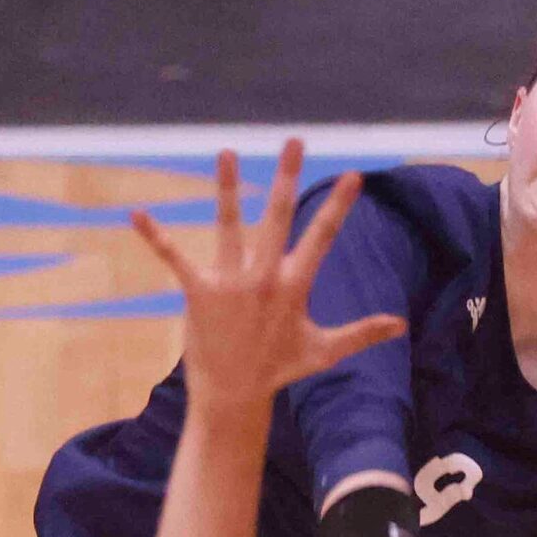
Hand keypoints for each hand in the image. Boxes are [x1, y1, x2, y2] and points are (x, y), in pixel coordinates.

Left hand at [129, 142, 404, 411]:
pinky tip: (136, 213)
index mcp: (294, 285)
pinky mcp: (199, 292)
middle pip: (278, 217)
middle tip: (294, 141)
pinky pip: (175, 258)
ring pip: (229, 226)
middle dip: (287, 177)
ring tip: (227, 152)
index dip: (338, 206)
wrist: (234, 395)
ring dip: (228, 188)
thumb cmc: (280, 369)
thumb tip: (400, 324)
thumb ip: (362, 333)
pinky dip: (156, 236)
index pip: (322, 237)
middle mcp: (264, 277)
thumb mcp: (325, 351)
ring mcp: (230, 282)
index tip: (353, 176)